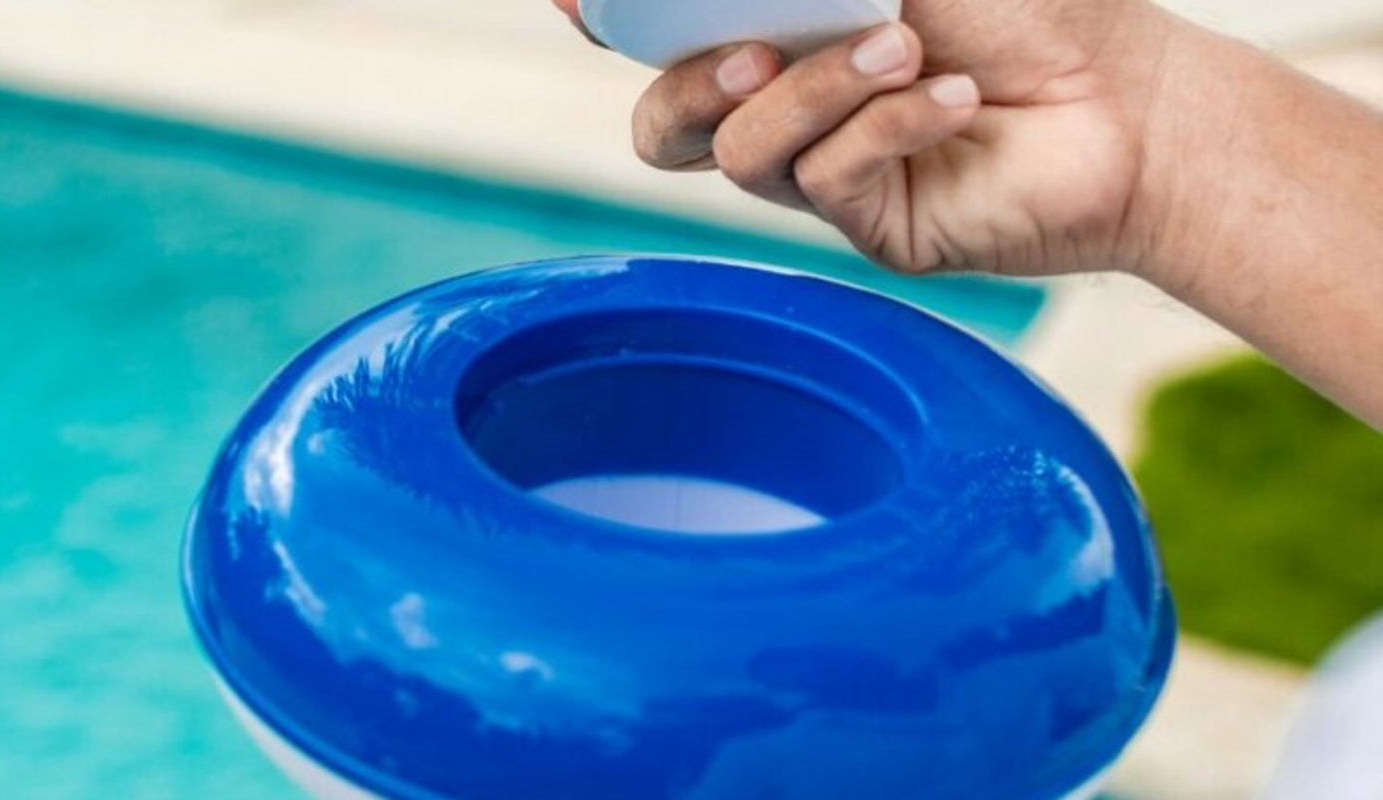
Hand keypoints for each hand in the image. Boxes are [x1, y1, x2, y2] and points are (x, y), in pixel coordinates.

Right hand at [552, 0, 1179, 277]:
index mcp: (783, 40)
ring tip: (907, 46)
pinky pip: (826, 180)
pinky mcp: (869, 228)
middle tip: (748, 52)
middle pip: (662, 125)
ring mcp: (822, 177)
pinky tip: (955, 99)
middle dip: (686, 85)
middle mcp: (787, 113)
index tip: (578, 1)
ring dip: (816, 91)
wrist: (1138, 100)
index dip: (611, 21)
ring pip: (741, 151)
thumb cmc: (1034, 8)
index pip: (665, 38)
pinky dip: (886, 126)